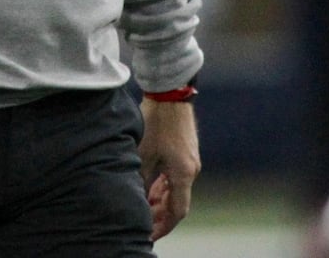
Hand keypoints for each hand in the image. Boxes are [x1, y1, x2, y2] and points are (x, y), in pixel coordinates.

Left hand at [139, 97, 199, 240]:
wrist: (170, 94)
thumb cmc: (156, 123)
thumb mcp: (143, 155)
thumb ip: (141, 181)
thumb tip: (137, 200)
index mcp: (183, 174)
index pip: (177, 211)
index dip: (163, 226)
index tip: (150, 234)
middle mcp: (191, 169)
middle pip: (178, 201)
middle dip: (160, 213)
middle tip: (143, 220)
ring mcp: (190, 160)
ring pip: (177, 189)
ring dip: (161, 198)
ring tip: (144, 202)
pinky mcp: (186, 151)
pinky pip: (177, 176)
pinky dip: (164, 184)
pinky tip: (151, 183)